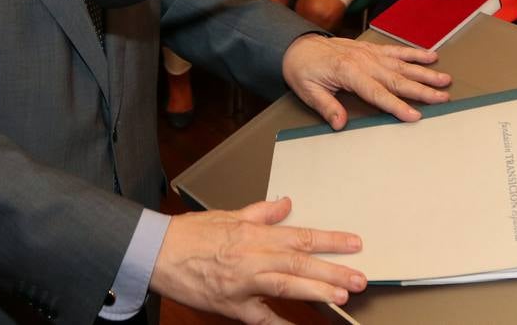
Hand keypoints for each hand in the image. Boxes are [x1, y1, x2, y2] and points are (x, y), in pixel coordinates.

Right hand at [149, 197, 366, 321]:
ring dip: (316, 290)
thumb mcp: (227, 215)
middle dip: (333, 270)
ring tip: (342, 294)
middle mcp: (252, 256)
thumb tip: (286, 204)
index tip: (354, 244)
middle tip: (360, 277)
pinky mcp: (232, 305)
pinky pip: (261, 318)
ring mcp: (243, 283)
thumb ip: (260, 212)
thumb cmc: (191, 234)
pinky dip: (280, 323)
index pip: (300, 235)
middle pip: (299, 262)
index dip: (330, 240)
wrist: (157, 253)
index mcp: (253, 233)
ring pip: (286, 286)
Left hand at [282, 33, 451, 129]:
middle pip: (397, 78)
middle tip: (443, 97)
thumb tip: (339, 124)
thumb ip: (326, 107)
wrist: (298, 47)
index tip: (414, 115)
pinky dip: (414, 53)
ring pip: (402, 64)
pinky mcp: (371, 49)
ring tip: (444, 78)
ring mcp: (369, 53)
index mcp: (348, 72)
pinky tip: (431, 56)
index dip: (397, 105)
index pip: (377, 93)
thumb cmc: (303, 70)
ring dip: (424, 72)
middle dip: (422, 89)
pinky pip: (396, 50)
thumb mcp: (308, 91)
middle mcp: (363, 60)